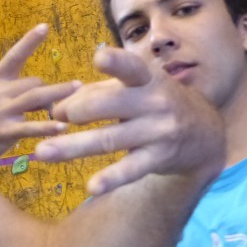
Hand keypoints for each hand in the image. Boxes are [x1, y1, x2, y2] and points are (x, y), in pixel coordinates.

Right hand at [0, 23, 79, 167]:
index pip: (13, 56)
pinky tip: (62, 129)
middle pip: (33, 82)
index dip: (29, 41)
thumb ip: (8, 91)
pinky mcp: (2, 131)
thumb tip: (38, 92)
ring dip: (58, 94)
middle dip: (50, 90)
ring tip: (77, 90)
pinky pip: (29, 127)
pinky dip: (47, 127)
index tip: (44, 26)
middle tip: (66, 98)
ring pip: (34, 97)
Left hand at [34, 46, 224, 194]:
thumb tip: (56, 109)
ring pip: (109, 139)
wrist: (204, 131)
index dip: (116, 62)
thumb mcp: (134, 88)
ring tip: (41, 152)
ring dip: (72, 146)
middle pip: (110, 105)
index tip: (99, 59)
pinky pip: (131, 169)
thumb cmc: (153, 100)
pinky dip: (110, 179)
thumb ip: (95, 93)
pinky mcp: (159, 158)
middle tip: (55, 115)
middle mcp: (154, 102)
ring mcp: (158, 131)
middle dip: (78, 110)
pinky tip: (91, 187)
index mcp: (145, 77)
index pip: (130, 66)